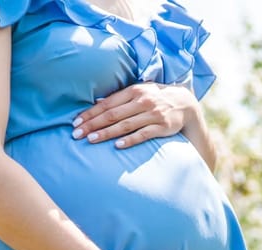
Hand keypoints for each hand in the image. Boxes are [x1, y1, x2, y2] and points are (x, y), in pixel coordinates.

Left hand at [71, 83, 199, 147]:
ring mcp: (153, 114)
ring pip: (125, 125)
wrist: (185, 104)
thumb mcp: (139, 92)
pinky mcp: (162, 127)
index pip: (107, 103)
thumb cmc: (156, 98)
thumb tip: (96, 104)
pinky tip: (117, 146)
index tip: (75, 123)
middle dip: (92, 124)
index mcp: (134, 91)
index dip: (90, 113)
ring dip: (107, 132)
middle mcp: (142, 101)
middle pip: (112, 114)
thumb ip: (120, 98)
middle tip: (76, 134)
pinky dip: (130, 140)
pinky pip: (143, 134)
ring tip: (91, 139)